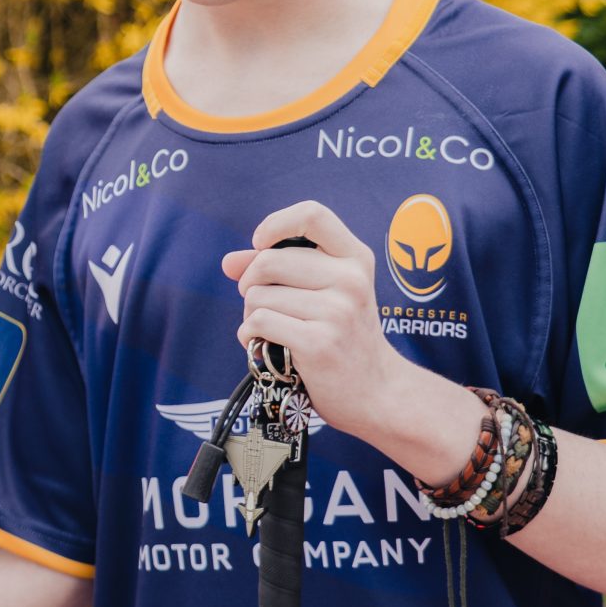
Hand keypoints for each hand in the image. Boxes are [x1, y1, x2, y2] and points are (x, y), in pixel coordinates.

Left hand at [224, 200, 429, 446]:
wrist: (377, 392)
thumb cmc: (345, 337)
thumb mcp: (326, 293)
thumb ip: (278, 270)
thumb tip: (228, 262)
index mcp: (355, 258)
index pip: (312, 214)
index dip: (275, 225)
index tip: (261, 245)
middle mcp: (350, 279)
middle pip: (269, 260)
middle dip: (250, 283)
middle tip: (262, 304)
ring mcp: (336, 311)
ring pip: (258, 296)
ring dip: (251, 315)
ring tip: (273, 330)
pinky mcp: (318, 342)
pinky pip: (258, 323)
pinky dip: (250, 336)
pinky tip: (265, 347)